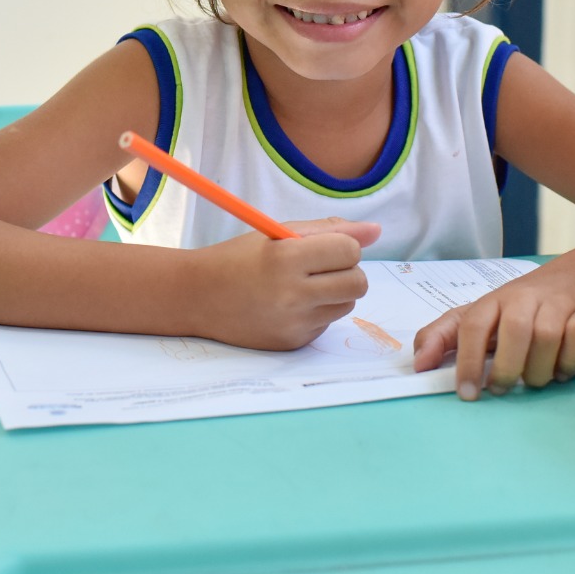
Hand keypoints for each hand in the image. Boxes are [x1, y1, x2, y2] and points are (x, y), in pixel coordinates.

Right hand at [188, 217, 381, 350]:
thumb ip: (331, 230)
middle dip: (347, 271)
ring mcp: (293, 323)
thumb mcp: (281, 234)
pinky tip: (289, 305)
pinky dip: (317, 312)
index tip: (324, 247)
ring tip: (303, 285)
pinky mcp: (292, 343)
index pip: (349, 251)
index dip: (343, 246)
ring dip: (335, 292)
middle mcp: (291, 294)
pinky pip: (327, 323)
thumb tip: (377, 231)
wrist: (197, 297)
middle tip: (321, 267)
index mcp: (287, 258)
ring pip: (347, 304)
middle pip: (358, 282)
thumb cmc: (240, 258)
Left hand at [411, 260, 574, 399]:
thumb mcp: (473, 317)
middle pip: (517, 331)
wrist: (567, 284)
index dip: (468, 361)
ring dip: (538, 371)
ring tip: (530, 381)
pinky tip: (557, 372)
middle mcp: (523, 298)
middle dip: (508, 369)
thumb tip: (419, 366)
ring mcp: (556, 306)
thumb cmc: (511, 310)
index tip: (467, 393)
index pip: (473, 326)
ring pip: (548, 339)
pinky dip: (567, 364)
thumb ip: (441, 338)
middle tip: (501, 390)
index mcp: (491, 300)